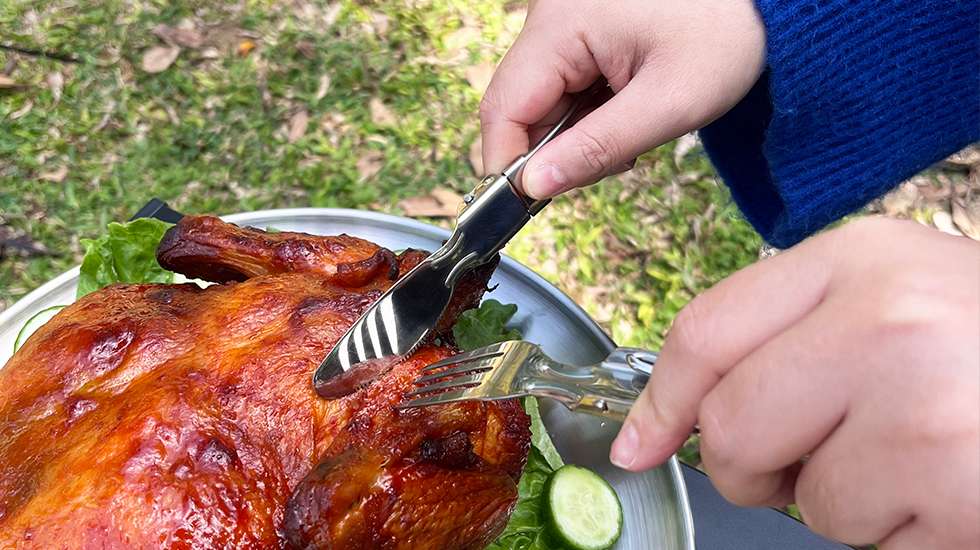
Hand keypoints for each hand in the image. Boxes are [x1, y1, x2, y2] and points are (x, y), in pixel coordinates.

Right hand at [480, 0, 765, 198]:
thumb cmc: (728, 34)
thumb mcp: (668, 105)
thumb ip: (596, 149)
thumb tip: (534, 188)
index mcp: (563, 24)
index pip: (504, 108)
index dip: (508, 164)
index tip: (532, 205)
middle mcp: (551, 17)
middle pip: (520, 107)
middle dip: (556, 149)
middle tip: (616, 161)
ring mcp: (565, 22)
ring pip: (543, 101)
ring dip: (577, 134)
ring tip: (634, 131)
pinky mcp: (581, 30)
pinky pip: (564, 86)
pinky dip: (590, 113)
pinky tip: (629, 110)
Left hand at [610, 218, 979, 548]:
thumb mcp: (887, 295)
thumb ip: (785, 334)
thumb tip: (673, 419)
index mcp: (857, 261)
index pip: (704, 334)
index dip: (659, 402)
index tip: (638, 444)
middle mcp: (886, 322)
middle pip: (731, 426)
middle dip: (749, 463)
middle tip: (808, 455)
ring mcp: (926, 408)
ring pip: (804, 499)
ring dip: (840, 499)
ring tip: (913, 452)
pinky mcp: (960, 491)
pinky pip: (869, 542)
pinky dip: (896, 531)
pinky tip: (947, 481)